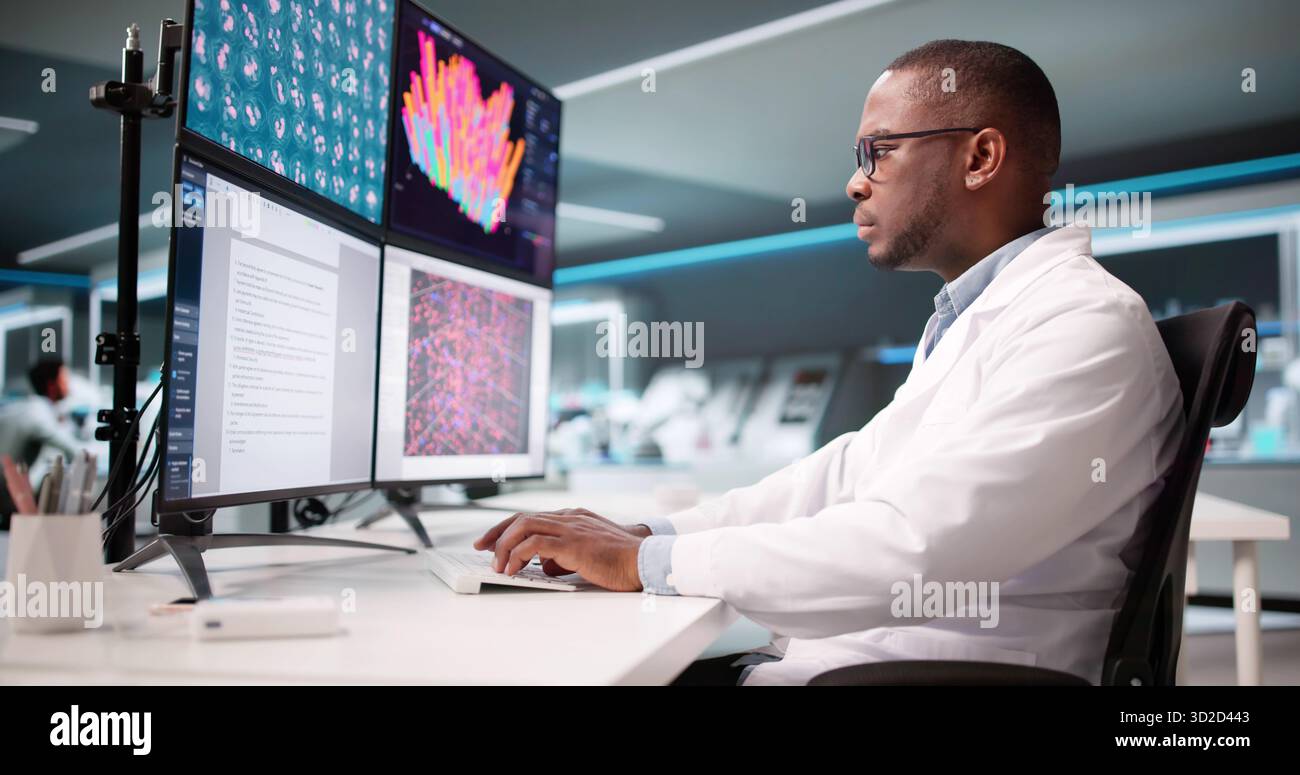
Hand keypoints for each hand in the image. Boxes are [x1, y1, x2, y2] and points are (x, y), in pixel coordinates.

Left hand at [473, 508, 644, 591]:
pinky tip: (514, 569)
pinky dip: (519, 555)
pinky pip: (536, 543)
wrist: (644, 560)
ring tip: (499, 566)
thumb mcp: (585, 555)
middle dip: (497, 533)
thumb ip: (563, 556)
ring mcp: (571, 527)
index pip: (531, 516)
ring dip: (505, 546)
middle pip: (522, 517)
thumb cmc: (619, 560)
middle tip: (481, 549)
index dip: (506, 528)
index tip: (489, 541)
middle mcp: (569, 517)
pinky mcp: (574, 542)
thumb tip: (543, 565)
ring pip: (525, 526)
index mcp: (572, 517)